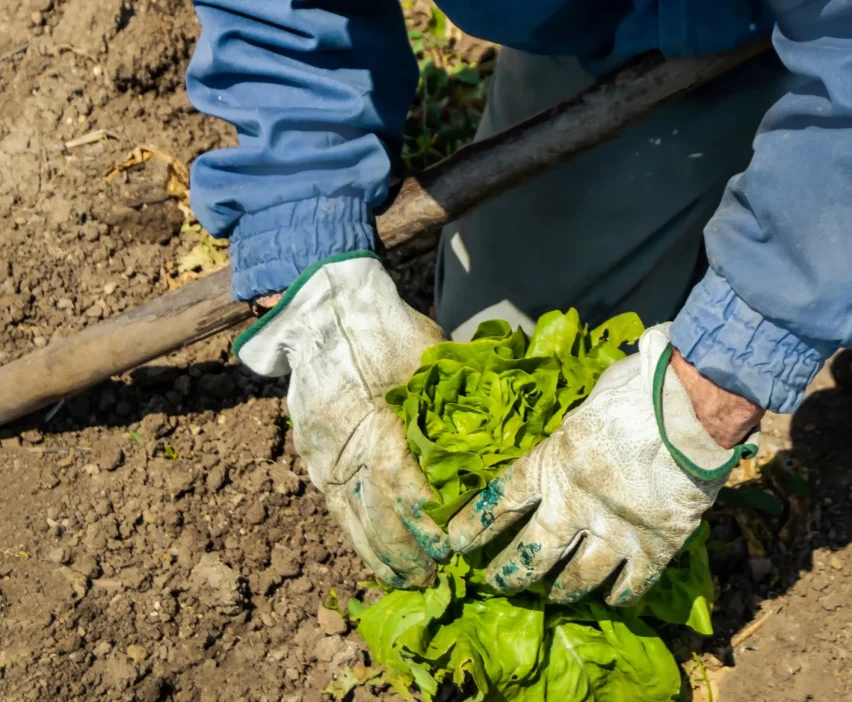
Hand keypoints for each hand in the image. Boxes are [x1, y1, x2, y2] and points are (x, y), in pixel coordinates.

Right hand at [234, 253, 449, 586]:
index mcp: (374, 420)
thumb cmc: (385, 329)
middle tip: (437, 579)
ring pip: (351, 519)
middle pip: (374, 514)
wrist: (326, 312)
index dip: (422, 521)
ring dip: (381, 553)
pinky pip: (335, 508)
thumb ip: (453, 394)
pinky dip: (357, 537)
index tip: (448, 546)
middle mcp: (344, 446)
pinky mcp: (314, 458)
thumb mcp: (428, 354)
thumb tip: (497, 425)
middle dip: (406, 551)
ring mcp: (324, 455)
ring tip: (409, 580)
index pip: (398, 484)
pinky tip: (376, 558)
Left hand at [448, 324, 758, 605]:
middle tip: (495, 583)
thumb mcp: (589, 403)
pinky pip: (631, 586)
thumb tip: (567, 441)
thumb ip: (573, 433)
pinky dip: (619, 595)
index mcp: (554, 463)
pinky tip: (612, 599)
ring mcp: (615, 531)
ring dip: (561, 591)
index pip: (502, 499)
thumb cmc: (640, 388)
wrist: (694, 405)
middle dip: (508, 573)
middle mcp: (575, 505)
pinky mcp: (656, 548)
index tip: (454, 543)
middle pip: (531, 553)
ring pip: (576, 579)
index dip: (475, 524)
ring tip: (553, 597)